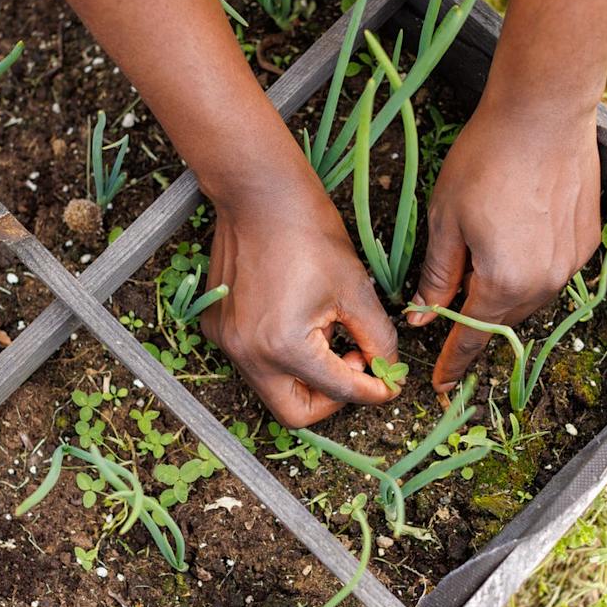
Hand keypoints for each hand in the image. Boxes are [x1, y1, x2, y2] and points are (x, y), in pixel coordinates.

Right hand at [200, 160, 400, 426]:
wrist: (259, 194)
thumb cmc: (310, 232)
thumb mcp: (356, 290)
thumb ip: (379, 341)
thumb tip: (387, 374)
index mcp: (285, 347)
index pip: (340, 391)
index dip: (374, 390)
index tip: (390, 384)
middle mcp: (247, 354)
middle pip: (295, 412)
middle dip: (331, 398)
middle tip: (355, 364)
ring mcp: (226, 342)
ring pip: (273, 388)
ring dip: (307, 374)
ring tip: (328, 331)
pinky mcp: (217, 327)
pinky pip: (253, 361)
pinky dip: (282, 355)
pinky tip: (299, 318)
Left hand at [407, 97, 600, 391]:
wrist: (543, 115)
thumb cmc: (485, 161)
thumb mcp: (445, 220)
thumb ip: (437, 276)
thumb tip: (422, 316)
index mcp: (503, 284)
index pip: (473, 338)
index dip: (454, 362)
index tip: (440, 383)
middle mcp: (545, 284)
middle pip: (502, 319)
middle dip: (476, 321)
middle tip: (450, 307)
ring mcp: (572, 264)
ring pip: (530, 297)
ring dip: (504, 294)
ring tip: (482, 264)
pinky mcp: (588, 242)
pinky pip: (553, 271)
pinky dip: (531, 269)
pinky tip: (516, 239)